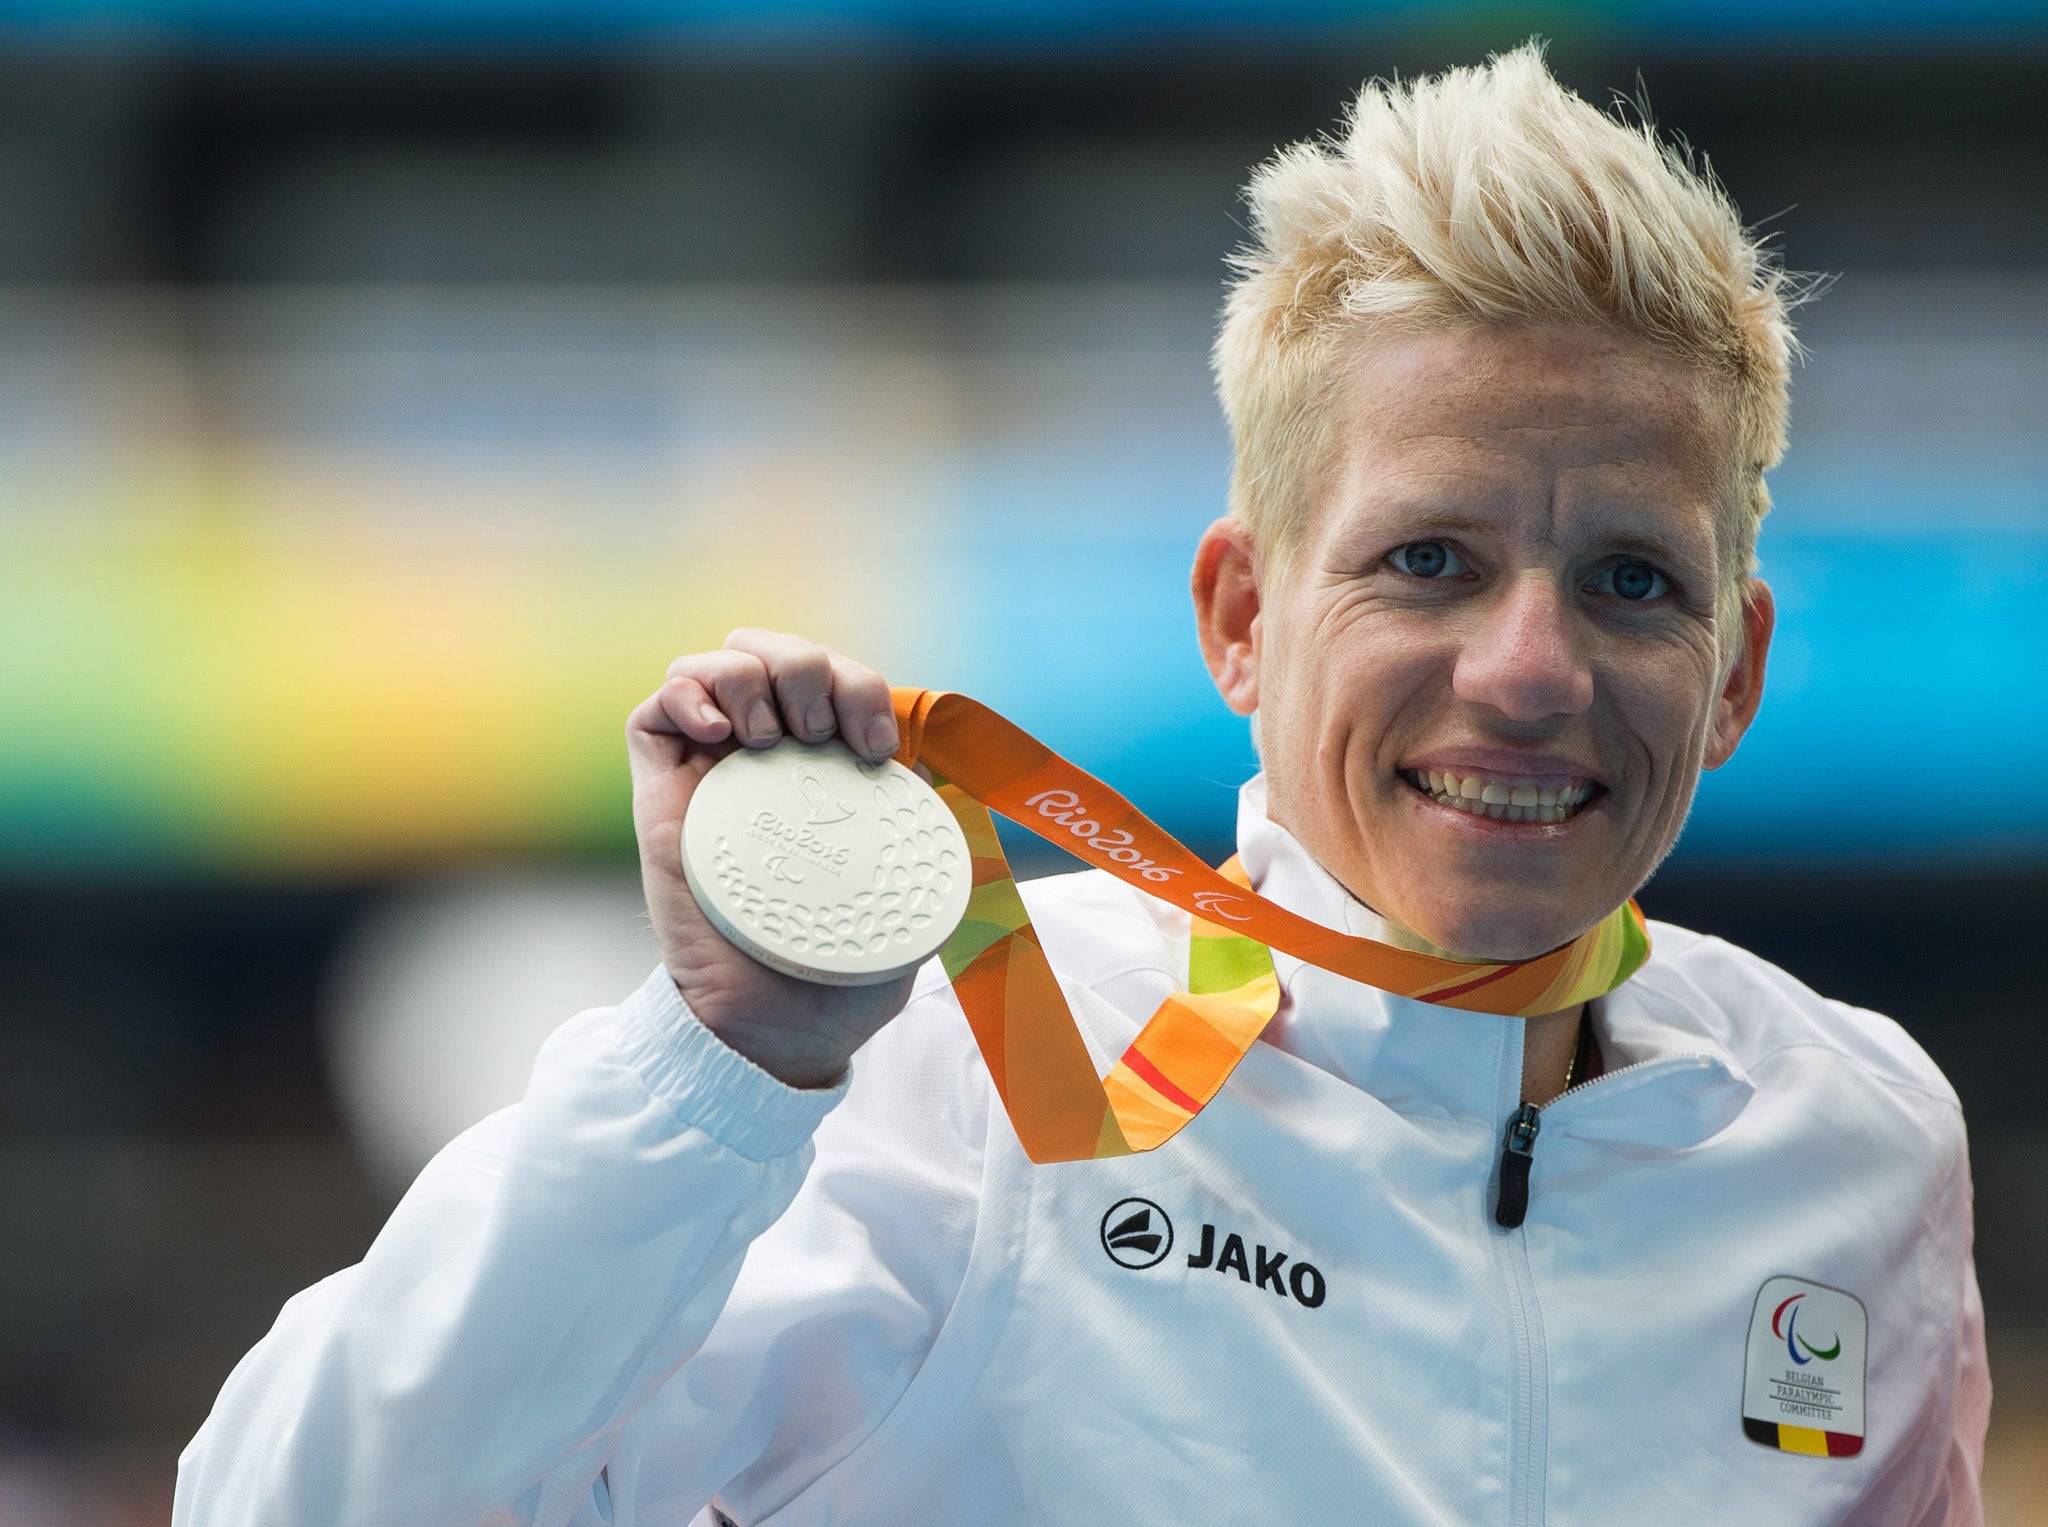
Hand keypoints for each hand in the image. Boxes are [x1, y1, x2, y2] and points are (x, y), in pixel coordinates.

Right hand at [627, 630, 910, 1087]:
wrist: (771, 1027)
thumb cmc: (840, 973)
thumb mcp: (907, 896)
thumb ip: (928, 844)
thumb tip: (956, 789)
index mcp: (827, 772)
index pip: (837, 681)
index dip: (860, 687)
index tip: (876, 749)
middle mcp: (768, 760)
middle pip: (775, 652)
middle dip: (807, 668)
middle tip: (821, 736)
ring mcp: (711, 771)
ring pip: (718, 663)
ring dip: (751, 677)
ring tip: (771, 741)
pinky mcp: (661, 792)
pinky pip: (655, 706)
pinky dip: (689, 693)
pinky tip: (722, 732)